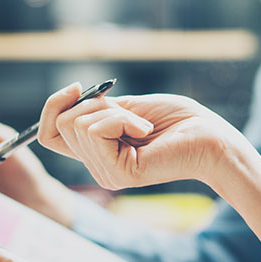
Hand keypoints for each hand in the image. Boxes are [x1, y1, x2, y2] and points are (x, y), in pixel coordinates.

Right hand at [37, 83, 246, 190]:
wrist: (211, 137)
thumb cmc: (179, 120)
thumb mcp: (127, 107)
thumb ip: (96, 110)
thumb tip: (67, 98)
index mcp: (98, 153)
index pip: (49, 136)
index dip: (52, 108)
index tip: (77, 87)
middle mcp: (97, 167)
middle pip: (63, 123)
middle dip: (97, 104)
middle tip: (132, 114)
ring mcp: (106, 173)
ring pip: (78, 124)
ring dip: (114, 112)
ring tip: (144, 125)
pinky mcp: (118, 173)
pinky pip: (96, 131)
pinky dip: (122, 119)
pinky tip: (146, 132)